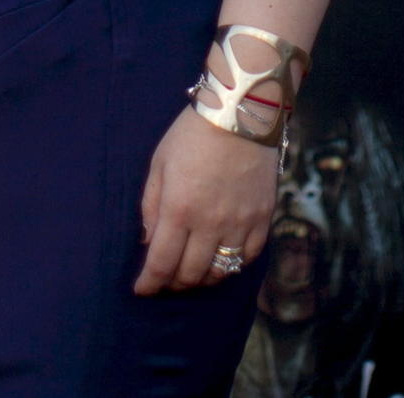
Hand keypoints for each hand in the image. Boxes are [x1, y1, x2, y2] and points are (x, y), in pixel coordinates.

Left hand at [133, 106, 277, 294]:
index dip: (149, 283)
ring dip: (202, 279)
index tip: (141, 289)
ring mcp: (240, 223)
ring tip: (191, 273)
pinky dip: (232, 266)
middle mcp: (210, 224)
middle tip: (165, 280)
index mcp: (179, 209)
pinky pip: (248, 258)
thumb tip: (148, 241)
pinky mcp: (262, 219)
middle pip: (190, 274)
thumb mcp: (159, 163)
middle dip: (173, 283)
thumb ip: (151, 205)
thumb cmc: (192, 134)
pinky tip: (221, 260)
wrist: (240, 114)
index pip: (161, 263)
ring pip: (220, 272)